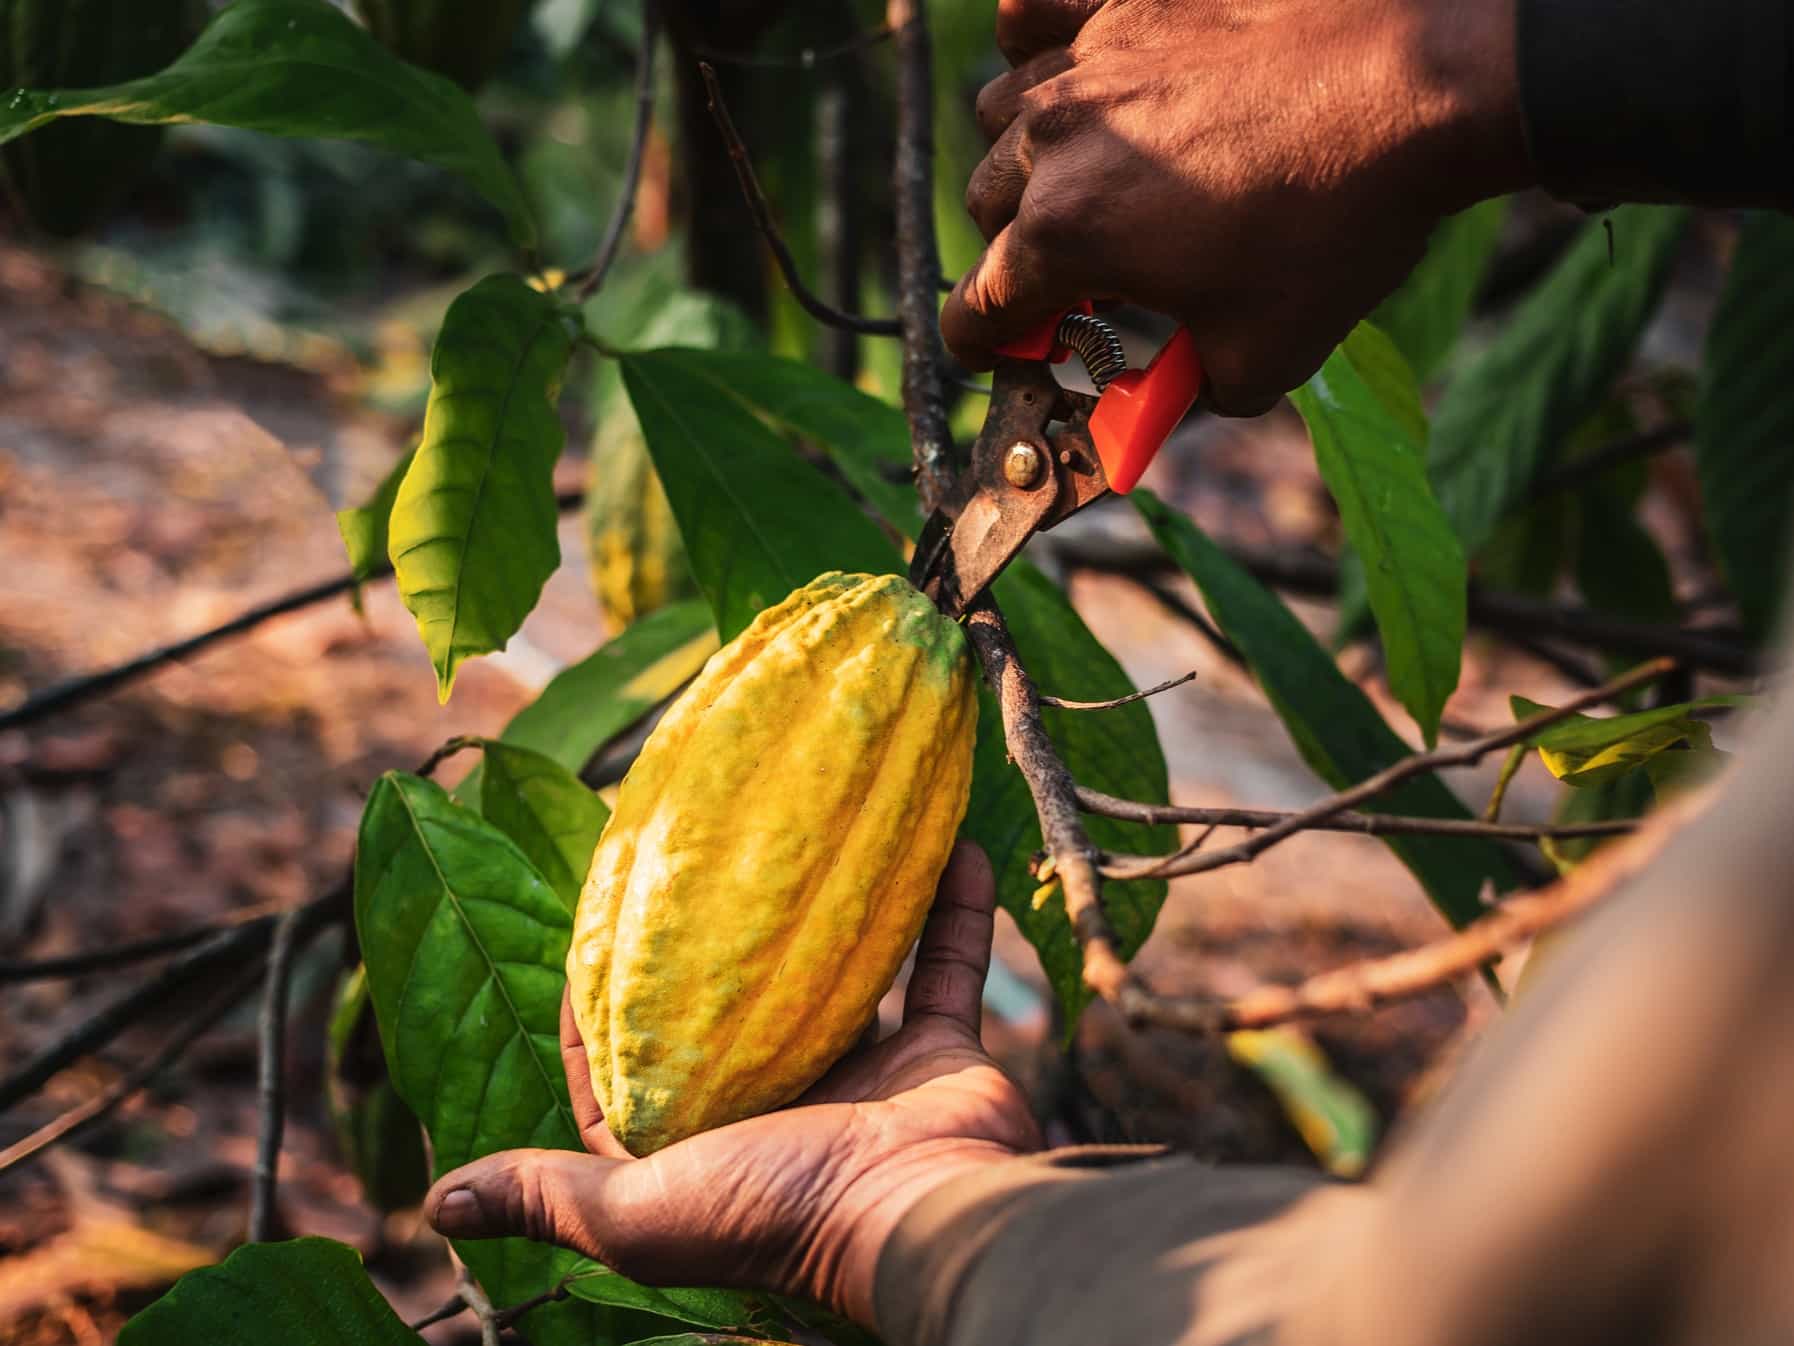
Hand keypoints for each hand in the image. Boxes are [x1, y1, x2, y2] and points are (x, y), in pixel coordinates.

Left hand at [423, 842, 1041, 1327]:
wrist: (924, 1217)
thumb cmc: (777, 1211)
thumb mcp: (640, 1213)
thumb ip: (549, 1197)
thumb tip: (437, 1204)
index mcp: (705, 1137)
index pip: (632, 1063)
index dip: (600, 998)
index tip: (593, 920)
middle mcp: (781, 1097)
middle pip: (737, 1002)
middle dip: (719, 931)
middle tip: (705, 844)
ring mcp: (865, 1069)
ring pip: (843, 965)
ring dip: (837, 901)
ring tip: (818, 822)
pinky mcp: (935, 1048)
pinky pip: (943, 963)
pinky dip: (949, 908)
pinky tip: (947, 842)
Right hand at [942, 0, 1533, 413]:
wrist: (1422, 85)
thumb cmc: (1340, 224)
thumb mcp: (1265, 356)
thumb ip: (1183, 395)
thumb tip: (1158, 406)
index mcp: (1068, 235)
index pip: (976, 307)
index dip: (985, 345)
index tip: (1004, 353)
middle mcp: (1054, 140)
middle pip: (987, 209)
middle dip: (1018, 253)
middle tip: (1082, 275)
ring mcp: (1088, 57)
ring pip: (1002, 116)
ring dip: (1027, 157)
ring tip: (1088, 174)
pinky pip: (1031, 10)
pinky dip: (1035, 41)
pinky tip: (1079, 70)